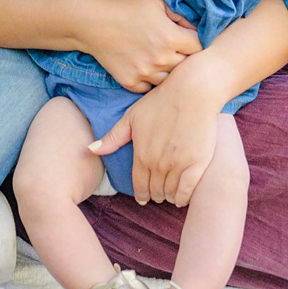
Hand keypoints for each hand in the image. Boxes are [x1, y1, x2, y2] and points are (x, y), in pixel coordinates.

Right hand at [82, 0, 202, 91]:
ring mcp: (144, 73)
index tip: (192, 38)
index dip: (198, 41)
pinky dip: (152, 81)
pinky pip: (149, 88)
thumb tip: (195, 25)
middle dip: (187, 58)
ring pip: (169, 80)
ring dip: (170, 71)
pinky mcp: (130, 82)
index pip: (200, 47)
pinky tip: (149, 69)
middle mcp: (160, 59)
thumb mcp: (158, 1)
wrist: (93, 22)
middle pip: (187, 66)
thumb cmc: (126, 6)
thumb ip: (180, 14)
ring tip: (165, 60)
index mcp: (171, 38)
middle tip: (180, 50)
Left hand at [94, 61, 223, 206]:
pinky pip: (188, 191)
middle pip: (155, 191)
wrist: (193, 90)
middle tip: (158, 194)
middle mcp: (158, 163)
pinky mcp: (198, 162)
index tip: (144, 198)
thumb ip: (113, 137)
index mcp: (142, 154)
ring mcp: (179, 164)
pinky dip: (183, 198)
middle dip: (155, 195)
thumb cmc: (162, 100)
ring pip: (170, 193)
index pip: (139, 186)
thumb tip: (89, 150)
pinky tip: (182, 197)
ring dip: (169, 197)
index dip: (141, 195)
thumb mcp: (132, 117)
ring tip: (170, 194)